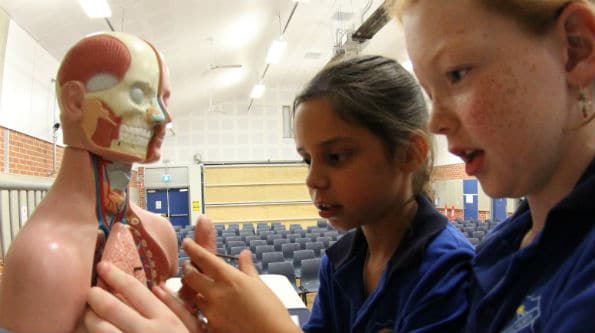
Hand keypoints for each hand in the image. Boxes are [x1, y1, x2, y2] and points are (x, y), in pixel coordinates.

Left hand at [84, 261, 201, 332]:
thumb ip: (177, 308)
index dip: (116, 275)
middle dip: (95, 296)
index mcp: (165, 320)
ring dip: (89, 319)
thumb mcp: (192, 330)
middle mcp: (147, 332)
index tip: (102, 266)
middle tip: (89, 291)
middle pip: (111, 307)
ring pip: (100, 329)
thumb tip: (158, 288)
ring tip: (88, 315)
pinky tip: (93, 332)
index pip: (135, 290)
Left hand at [181, 239, 301, 332]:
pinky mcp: (211, 328)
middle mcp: (217, 293)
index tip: (187, 243)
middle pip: (190, 276)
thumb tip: (244, 254)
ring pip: (194, 297)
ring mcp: (212, 312)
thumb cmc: (271, 311)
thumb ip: (247, 268)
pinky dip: (202, 311)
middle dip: (188, 270)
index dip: (192, 248)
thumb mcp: (259, 285)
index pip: (204, 258)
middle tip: (189, 266)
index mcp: (230, 278)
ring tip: (206, 291)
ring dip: (197, 292)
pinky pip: (199, 316)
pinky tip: (210, 310)